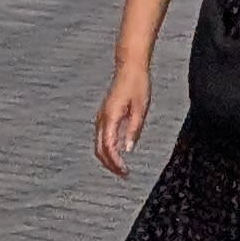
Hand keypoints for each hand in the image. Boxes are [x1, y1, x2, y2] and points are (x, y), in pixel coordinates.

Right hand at [94, 57, 150, 174]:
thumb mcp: (141, 107)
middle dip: (110, 165)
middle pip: (100, 149)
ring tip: (121, 167)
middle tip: (124, 174)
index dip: (115, 162)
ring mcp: (101, 117)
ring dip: (108, 158)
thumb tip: (127, 150)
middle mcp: (102, 118)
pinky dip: (107, 149)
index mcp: (110, 116)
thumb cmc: (137, 83)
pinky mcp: (104, 115)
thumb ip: (133, 129)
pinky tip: (118, 153)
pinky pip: (101, 137)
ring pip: (98, 145)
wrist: (130, 66)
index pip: (108, 147)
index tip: (125, 171)